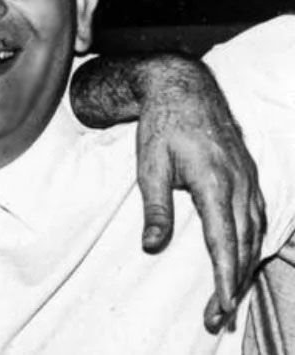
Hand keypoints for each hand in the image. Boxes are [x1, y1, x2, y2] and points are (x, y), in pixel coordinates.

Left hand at [134, 61, 264, 332]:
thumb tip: (151, 246)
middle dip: (233, 284)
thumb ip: (155, 208)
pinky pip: (257, 217)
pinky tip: (243, 258)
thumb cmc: (161, 126)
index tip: (221, 307)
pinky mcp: (247, 175)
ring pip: (255, 233)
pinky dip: (252, 243)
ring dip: (244, 267)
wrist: (183, 88)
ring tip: (229, 297)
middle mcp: (239, 184)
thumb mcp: (149, 166)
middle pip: (244, 245)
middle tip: (218, 317)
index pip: (224, 243)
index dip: (224, 279)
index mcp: (215, 183)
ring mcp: (248, 179)